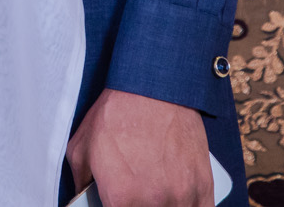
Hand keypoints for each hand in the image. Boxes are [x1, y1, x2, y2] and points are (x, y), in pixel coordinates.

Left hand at [65, 88, 208, 206]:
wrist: (154, 88)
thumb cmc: (117, 114)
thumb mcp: (81, 147)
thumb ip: (80, 183)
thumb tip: (83, 199)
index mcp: (121, 198)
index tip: (115, 203)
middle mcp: (154, 202)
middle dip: (135, 206)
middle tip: (132, 197)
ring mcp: (182, 197)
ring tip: (152, 195)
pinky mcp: (203, 188)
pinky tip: (176, 201)